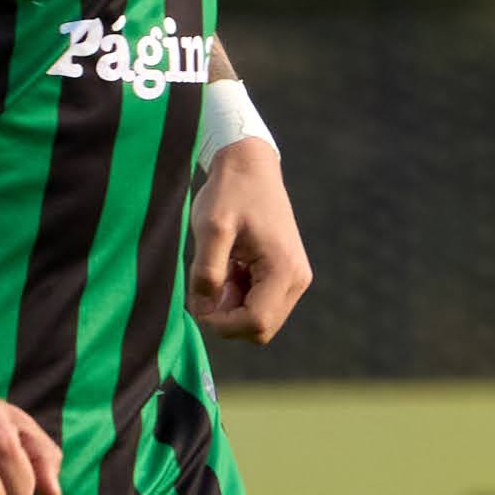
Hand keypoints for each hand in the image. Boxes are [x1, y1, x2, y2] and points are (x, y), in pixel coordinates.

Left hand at [185, 139, 310, 344]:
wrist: (250, 165)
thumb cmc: (230, 192)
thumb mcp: (211, 228)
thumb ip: (206, 272)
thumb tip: (203, 309)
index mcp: (284, 270)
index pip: (256, 324)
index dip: (221, 322)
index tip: (197, 300)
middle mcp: (297, 279)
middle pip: (260, 329)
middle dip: (227, 316)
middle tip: (206, 284)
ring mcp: (294, 278)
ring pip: (259, 320)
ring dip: (231, 306)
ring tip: (220, 268)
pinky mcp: (285, 274)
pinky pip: (260, 304)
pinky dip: (238, 296)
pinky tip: (229, 266)